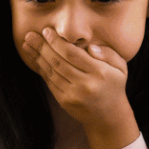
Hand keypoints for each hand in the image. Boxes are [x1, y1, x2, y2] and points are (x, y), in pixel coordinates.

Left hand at [23, 27, 139, 148]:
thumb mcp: (121, 67)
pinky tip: (35, 58)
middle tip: (29, 35)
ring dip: (37, 57)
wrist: (108, 116)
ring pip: (51, 72)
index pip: (72, 54)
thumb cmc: (113, 86)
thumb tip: (89, 47)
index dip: (57, 42)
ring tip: (27, 44)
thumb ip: (108, 53)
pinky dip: (41, 69)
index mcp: (99, 73)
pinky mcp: (64, 101)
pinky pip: (50, 82)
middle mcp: (85, 85)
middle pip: (58, 62)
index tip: (47, 31)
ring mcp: (73, 95)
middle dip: (42, 46)